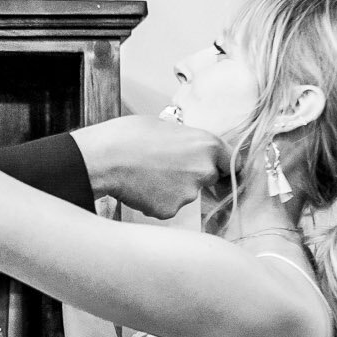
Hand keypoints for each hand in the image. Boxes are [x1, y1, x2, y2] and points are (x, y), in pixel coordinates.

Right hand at [68, 115, 228, 220]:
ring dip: (171, 189)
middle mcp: (204, 170)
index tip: (217, 170)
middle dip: (192, 176)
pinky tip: (140, 188)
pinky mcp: (170, 210)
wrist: (105, 158)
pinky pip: (167, 207)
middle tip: (166, 168)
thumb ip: (186, 141)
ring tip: (146, 175)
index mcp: (207, 144)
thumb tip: (186, 149)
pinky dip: (156, 201)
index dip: (221, 165)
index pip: (231, 162)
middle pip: (207, 178)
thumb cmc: (130, 136)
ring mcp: (188, 193)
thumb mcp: (166, 126)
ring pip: (185, 194)